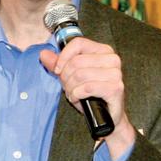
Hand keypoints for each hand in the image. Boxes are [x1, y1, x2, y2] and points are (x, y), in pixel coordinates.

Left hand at [40, 37, 135, 159]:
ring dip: (71, 88)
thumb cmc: (91, 96)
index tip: (58, 70)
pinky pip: (87, 87)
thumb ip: (58, 65)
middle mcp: (112, 59)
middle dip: (66, 77)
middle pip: (77, 61)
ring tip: (73, 94)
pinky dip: (77, 95)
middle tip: (68, 87)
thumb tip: (44, 54)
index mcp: (103, 51)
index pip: (78, 43)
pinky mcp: (115, 88)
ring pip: (80, 74)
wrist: (107, 118)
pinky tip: (78, 99)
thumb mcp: (72, 78)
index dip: (63, 56)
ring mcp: (115, 73)